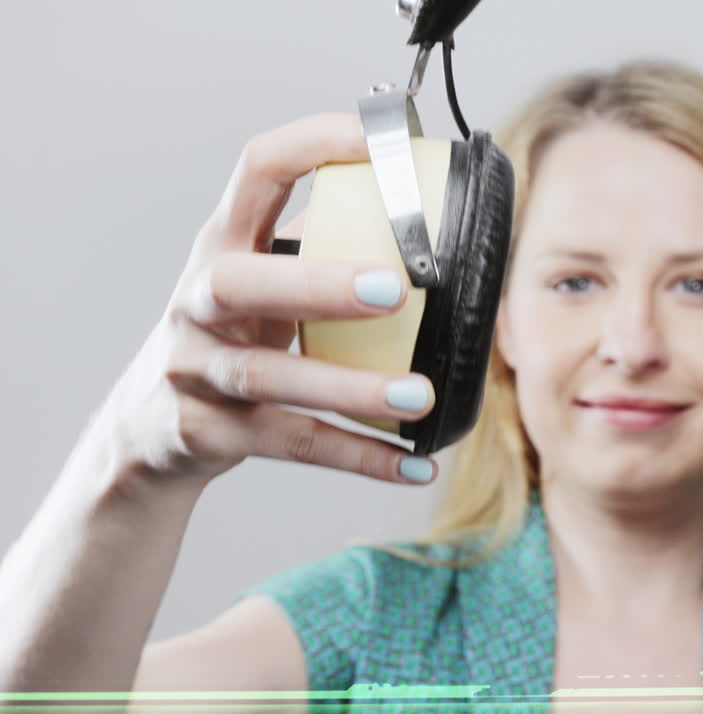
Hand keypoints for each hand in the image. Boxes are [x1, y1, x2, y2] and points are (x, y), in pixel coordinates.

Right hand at [91, 113, 438, 495]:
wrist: (148, 431)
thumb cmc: (231, 336)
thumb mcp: (259, 283)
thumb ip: (320, 250)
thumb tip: (435, 222)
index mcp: (222, 244)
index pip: (256, 170)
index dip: (312, 147)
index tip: (379, 141)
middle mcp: (197, 300)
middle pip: (241, 283)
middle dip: (318, 284)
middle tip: (396, 291)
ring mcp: (193, 369)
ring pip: (269, 378)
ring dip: (351, 389)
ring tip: (421, 397)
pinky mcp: (205, 432)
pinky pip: (291, 443)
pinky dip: (359, 457)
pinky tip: (415, 465)